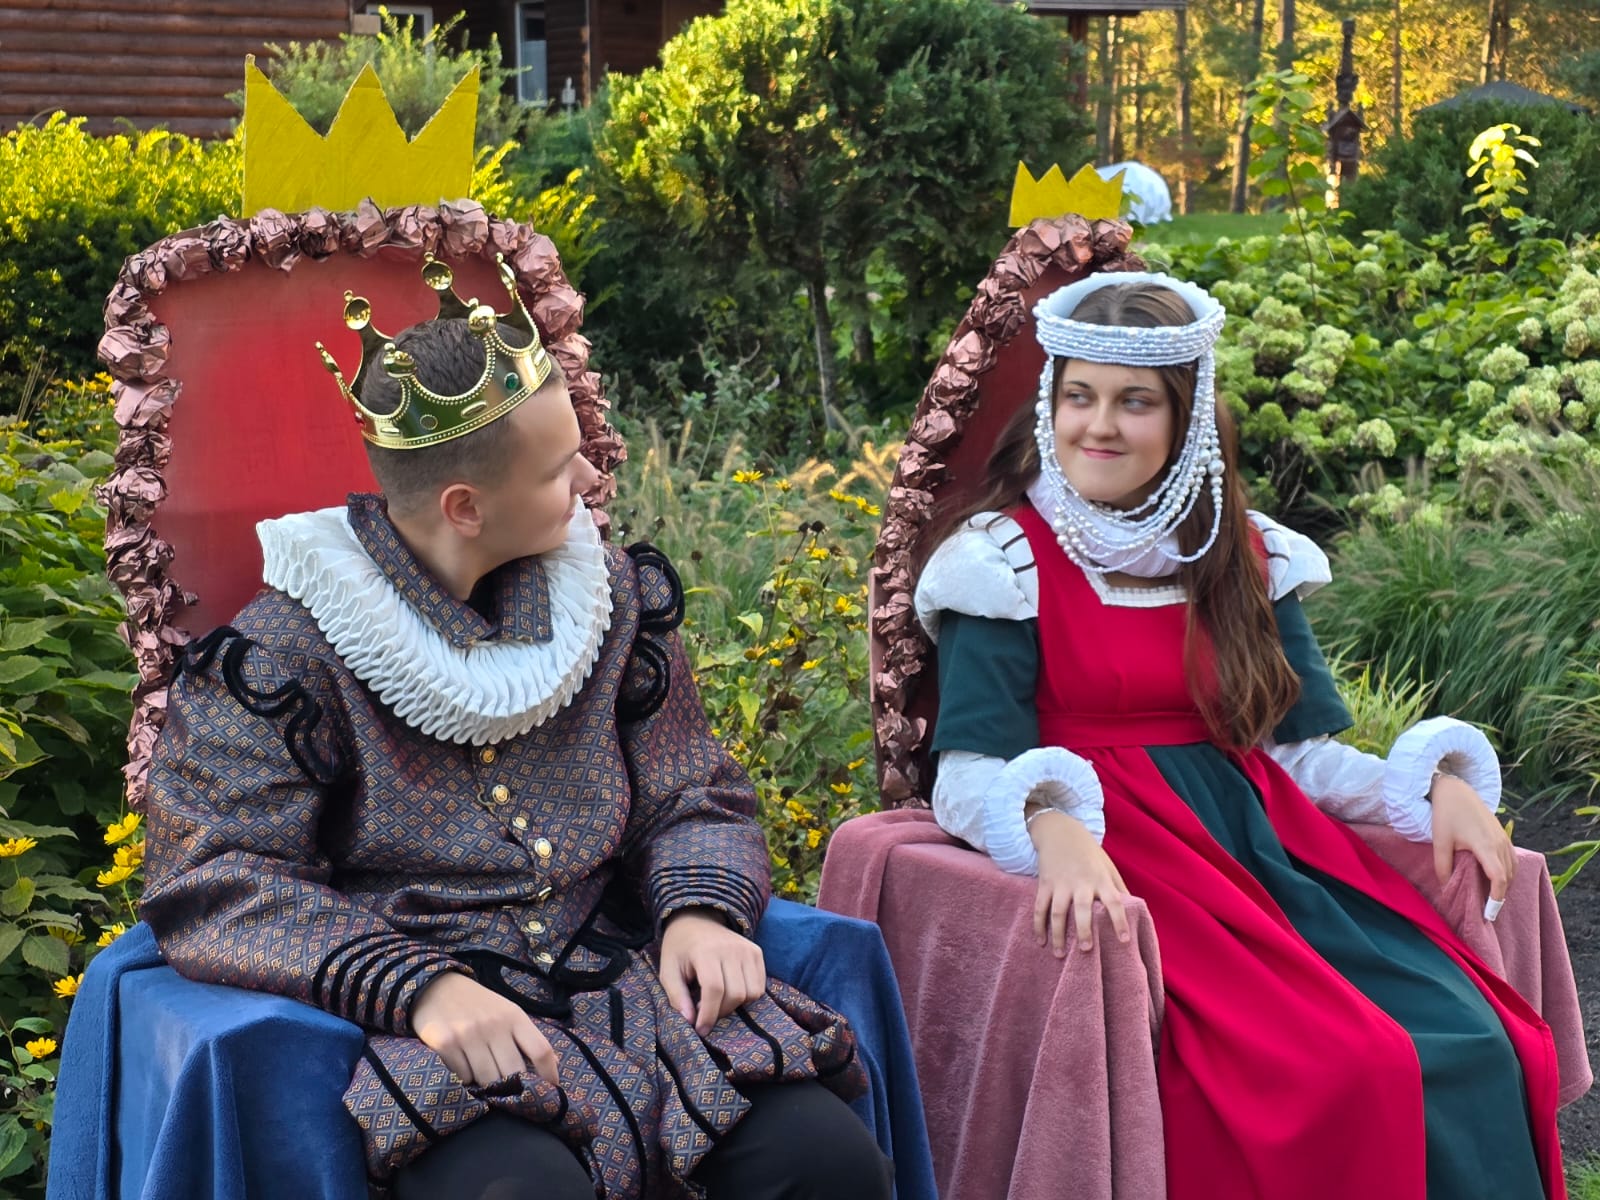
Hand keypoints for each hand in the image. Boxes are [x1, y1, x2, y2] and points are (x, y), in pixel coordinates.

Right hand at [411, 970, 559, 1086]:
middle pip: (514, 1072)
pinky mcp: (445, 1042)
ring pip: (487, 1079)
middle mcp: (494, 1025)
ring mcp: (469, 1034)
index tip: (549, 1091)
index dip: (549, 1075)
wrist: (436, 987)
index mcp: (514, 1016)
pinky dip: (465, 1079)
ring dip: (487, 1085)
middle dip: (513, 1087)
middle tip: (509, 1093)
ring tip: (483, 1076)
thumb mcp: (506, 1012)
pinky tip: (463, 1066)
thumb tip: (552, 1063)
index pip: (540, 1050)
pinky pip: (463, 1077)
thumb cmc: (477, 1004)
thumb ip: (524, 1036)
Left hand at [659, 908, 765, 1035]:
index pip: (714, 989)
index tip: (700, 1029)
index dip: (708, 1014)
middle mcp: (731, 948)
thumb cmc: (679, 949)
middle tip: (704, 1011)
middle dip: (720, 1012)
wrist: (696, 919)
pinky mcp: (756, 952)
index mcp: (705, 951)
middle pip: (735, 994)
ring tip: (717, 1000)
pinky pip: (760, 986)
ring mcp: (747, 949)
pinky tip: (730, 991)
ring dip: (735, 1005)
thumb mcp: (668, 971)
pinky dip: (747, 996)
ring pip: (751, 993)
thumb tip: (690, 1022)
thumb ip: (677, 996)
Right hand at [1029, 809, 1131, 956]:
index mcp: (1100, 879)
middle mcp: (1081, 882)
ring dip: (1058, 934)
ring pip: (1058, 912)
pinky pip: (1040, 907)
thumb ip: (1118, 887)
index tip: (1124, 940)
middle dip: (1084, 930)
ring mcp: (1061, 883)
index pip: (1114, 901)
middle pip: (1083, 909)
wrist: (1059, 830)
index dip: (1119, 920)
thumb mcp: (1107, 865)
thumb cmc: (1088, 852)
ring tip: (1060, 954)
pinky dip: (1038, 925)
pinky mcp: (1045, 883)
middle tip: (1086, 950)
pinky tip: (1041, 941)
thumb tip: (1134, 909)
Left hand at [1429, 772, 1514, 907]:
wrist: (1456, 790)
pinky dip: (1508, 872)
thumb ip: (1443, 866)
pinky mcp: (1504, 834)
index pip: (1499, 878)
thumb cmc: (1446, 814)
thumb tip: (1446, 888)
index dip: (1496, 898)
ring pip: (1513, 868)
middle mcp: (1500, 843)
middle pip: (1508, 876)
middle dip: (1501, 895)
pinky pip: (1512, 859)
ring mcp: (1504, 838)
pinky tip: (1497, 879)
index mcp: (1485, 845)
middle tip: (1488, 911)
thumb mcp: (1440, 841)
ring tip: (1492, 898)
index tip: (1489, 913)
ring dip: (1506, 884)